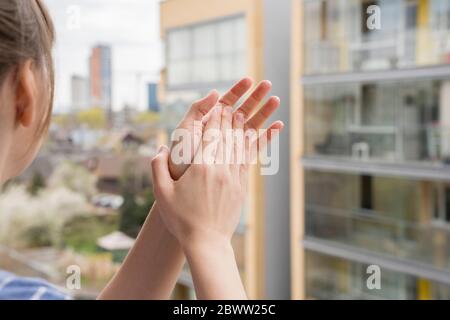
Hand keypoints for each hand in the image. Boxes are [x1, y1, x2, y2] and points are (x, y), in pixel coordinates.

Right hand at [152, 106, 243, 245]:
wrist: (207, 243)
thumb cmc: (181, 219)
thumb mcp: (162, 194)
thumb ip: (158, 168)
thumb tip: (161, 148)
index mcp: (201, 168)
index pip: (210, 136)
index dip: (214, 118)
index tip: (218, 104)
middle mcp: (221, 169)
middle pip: (227, 137)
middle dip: (228, 119)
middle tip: (231, 104)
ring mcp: (233, 179)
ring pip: (239, 147)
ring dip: (240, 129)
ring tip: (241, 115)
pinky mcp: (241, 188)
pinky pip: (247, 161)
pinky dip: (248, 147)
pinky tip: (249, 140)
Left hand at [169, 77, 281, 179]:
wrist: (182, 185)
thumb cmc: (180, 158)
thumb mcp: (185, 129)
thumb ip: (198, 110)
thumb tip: (216, 91)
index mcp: (209, 122)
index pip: (226, 101)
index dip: (238, 90)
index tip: (249, 80)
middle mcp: (223, 131)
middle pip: (243, 110)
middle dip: (255, 97)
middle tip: (268, 84)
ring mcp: (232, 145)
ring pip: (252, 125)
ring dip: (264, 112)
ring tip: (275, 100)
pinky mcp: (239, 159)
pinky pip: (256, 145)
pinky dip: (267, 136)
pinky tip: (278, 126)